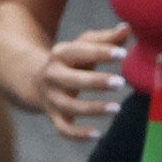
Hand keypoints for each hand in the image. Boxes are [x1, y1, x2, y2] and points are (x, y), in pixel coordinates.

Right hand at [33, 20, 129, 141]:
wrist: (34, 79)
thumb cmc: (72, 59)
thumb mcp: (84, 45)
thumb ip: (106, 38)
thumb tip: (127, 27)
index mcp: (60, 54)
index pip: (79, 51)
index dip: (100, 52)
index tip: (122, 54)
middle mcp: (52, 76)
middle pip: (73, 80)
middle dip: (96, 82)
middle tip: (121, 82)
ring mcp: (51, 98)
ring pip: (70, 106)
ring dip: (92, 109)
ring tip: (117, 108)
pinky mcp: (53, 116)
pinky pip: (63, 129)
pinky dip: (78, 134)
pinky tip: (97, 134)